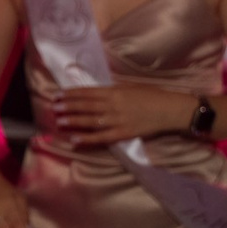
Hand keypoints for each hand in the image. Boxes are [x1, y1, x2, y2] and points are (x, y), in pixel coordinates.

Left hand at [50, 83, 189, 147]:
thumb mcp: (131, 87)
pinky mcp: (123, 133)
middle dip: (68, 106)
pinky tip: (75, 140)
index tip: (58, 94)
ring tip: (59, 121)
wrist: (171, 110)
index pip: (88, 92)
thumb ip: (113, 90)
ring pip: (90, 121)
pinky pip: (101, 137)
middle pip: (85, 106)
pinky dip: (87, 139)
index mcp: (114, 92)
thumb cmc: (153, 96)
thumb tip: (96, 91)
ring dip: (73, 121)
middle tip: (54, 106)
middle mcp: (113, 105)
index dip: (72, 94)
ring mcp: (117, 120)